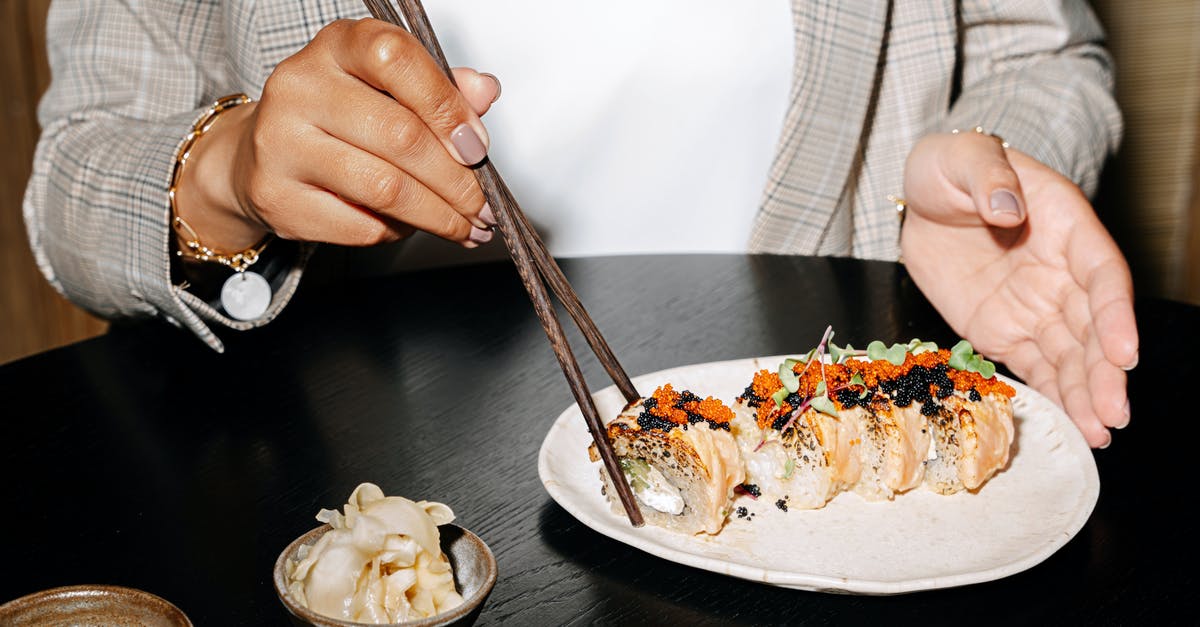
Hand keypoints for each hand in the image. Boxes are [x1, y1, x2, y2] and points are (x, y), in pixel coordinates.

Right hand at [175, 18, 501, 251]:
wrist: (258, 154)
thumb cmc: (337, 118)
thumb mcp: (388, 89)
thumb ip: (440, 89)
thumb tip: (484, 91)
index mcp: (337, 46)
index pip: (397, 60)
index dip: (447, 107)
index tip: (478, 147)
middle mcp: (301, 86)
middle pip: (400, 135)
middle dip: (456, 181)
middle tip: (482, 206)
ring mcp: (281, 141)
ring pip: (384, 188)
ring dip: (437, 216)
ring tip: (463, 226)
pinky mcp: (275, 195)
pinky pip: (359, 225)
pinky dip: (396, 232)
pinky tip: (410, 227)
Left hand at [900, 131, 1138, 447]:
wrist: (920, 200)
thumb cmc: (951, 170)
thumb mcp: (963, 159)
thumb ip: (987, 177)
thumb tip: (1007, 207)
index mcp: (1065, 226)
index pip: (1101, 273)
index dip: (1115, 314)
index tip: (1124, 351)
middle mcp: (1061, 272)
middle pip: (1093, 326)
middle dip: (1105, 371)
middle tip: (1113, 414)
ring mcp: (1035, 305)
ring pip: (1070, 354)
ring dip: (1086, 393)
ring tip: (1100, 433)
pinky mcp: (1005, 330)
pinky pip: (1034, 366)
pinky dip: (1053, 395)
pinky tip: (1072, 424)